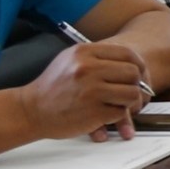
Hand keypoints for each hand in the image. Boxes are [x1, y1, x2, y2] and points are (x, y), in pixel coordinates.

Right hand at [18, 39, 148, 140]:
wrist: (29, 110)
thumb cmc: (53, 87)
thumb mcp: (71, 60)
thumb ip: (99, 58)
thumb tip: (134, 66)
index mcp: (85, 52)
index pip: (128, 54)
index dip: (139, 66)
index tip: (140, 75)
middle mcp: (89, 68)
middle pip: (133, 73)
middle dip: (137, 85)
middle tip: (132, 93)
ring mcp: (91, 90)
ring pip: (132, 93)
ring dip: (131, 102)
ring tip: (122, 105)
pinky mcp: (93, 111)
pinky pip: (121, 111)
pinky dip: (119, 115)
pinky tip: (108, 115)